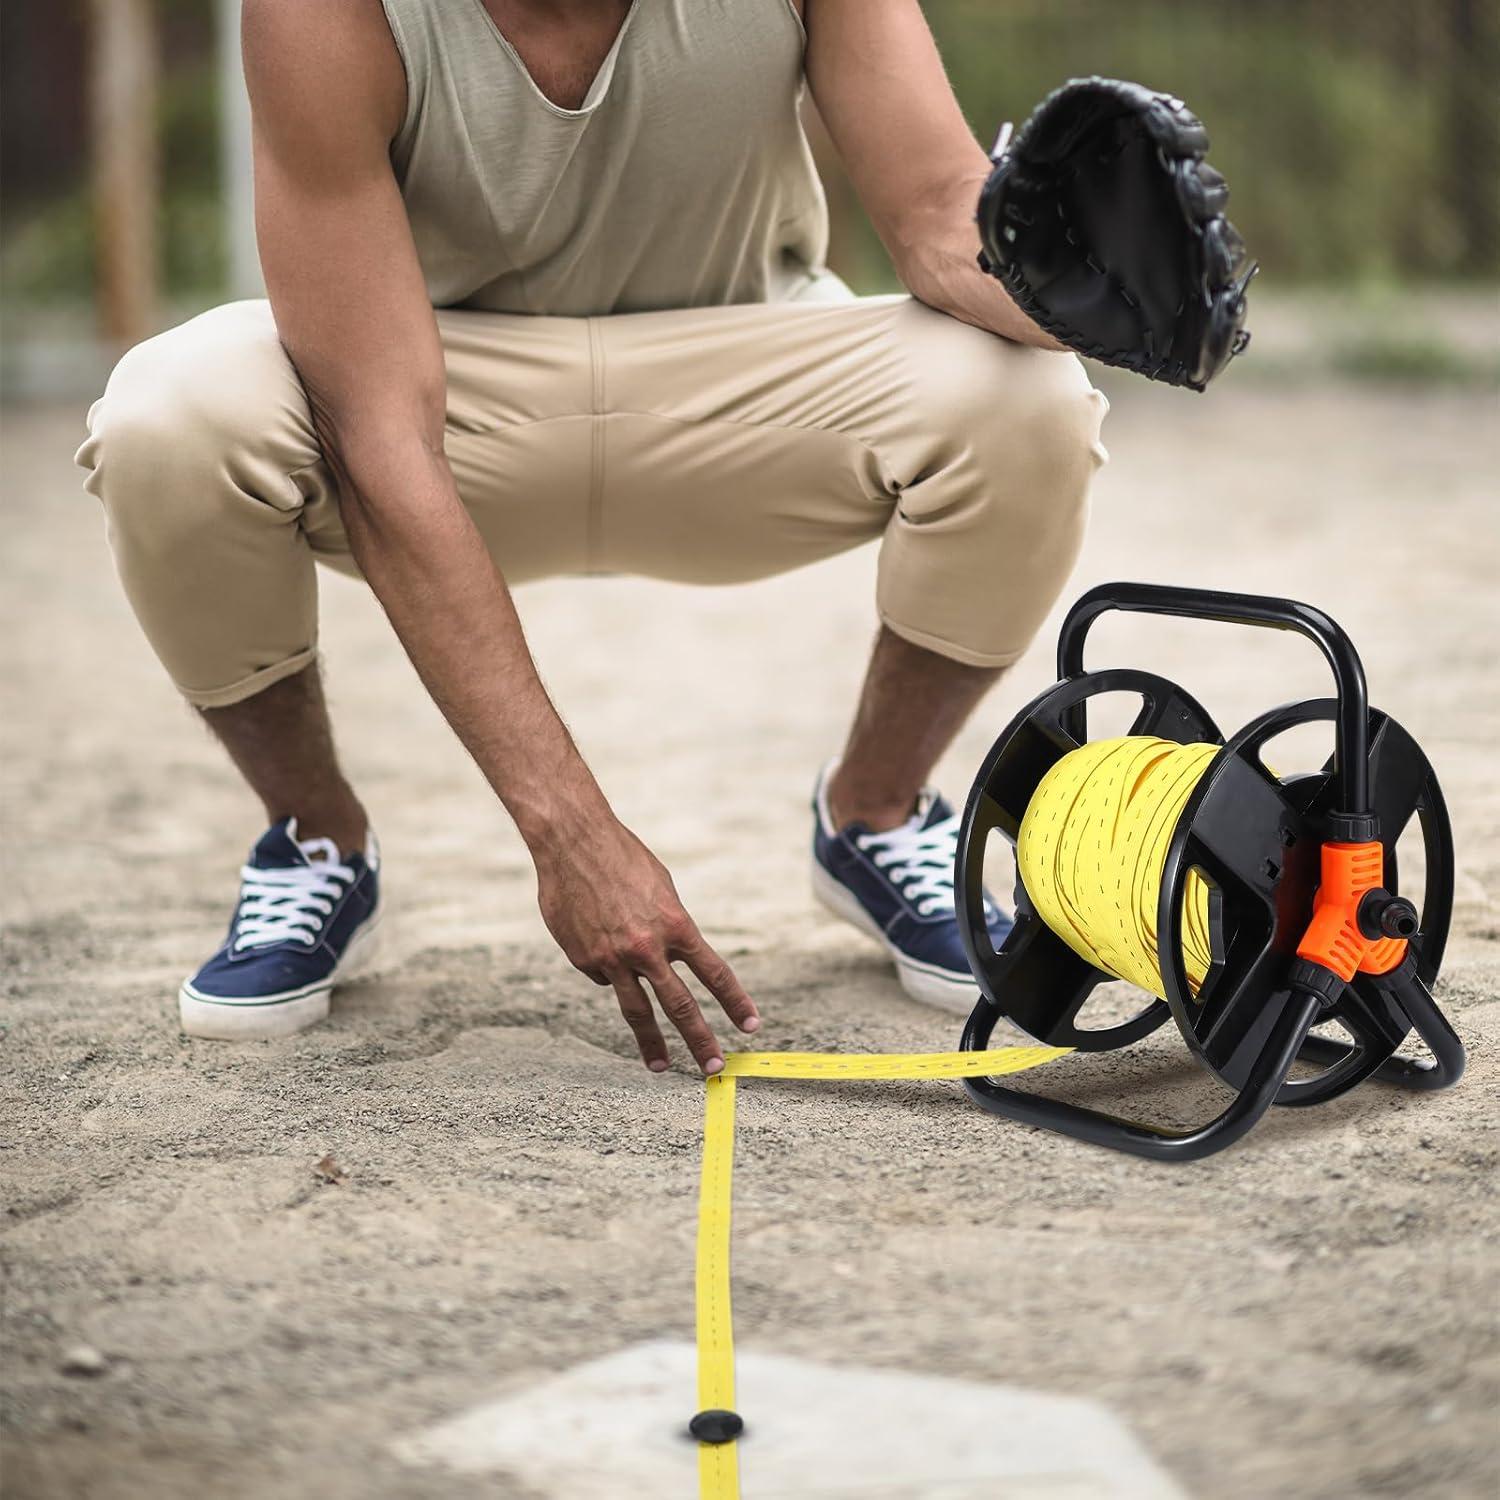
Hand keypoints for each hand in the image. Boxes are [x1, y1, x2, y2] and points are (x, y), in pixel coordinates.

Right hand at [534, 818, 759, 1073]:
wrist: (572, 842)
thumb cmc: (623, 858)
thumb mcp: (662, 889)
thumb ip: (669, 929)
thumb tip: (667, 962)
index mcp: (676, 925)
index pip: (715, 973)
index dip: (735, 1002)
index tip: (751, 1026)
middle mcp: (647, 948)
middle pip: (680, 1006)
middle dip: (700, 1041)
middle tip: (715, 1068)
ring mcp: (612, 959)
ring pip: (638, 1011)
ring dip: (652, 1044)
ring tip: (663, 1067)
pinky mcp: (583, 960)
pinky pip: (604, 975)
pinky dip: (608, 966)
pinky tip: (596, 938)